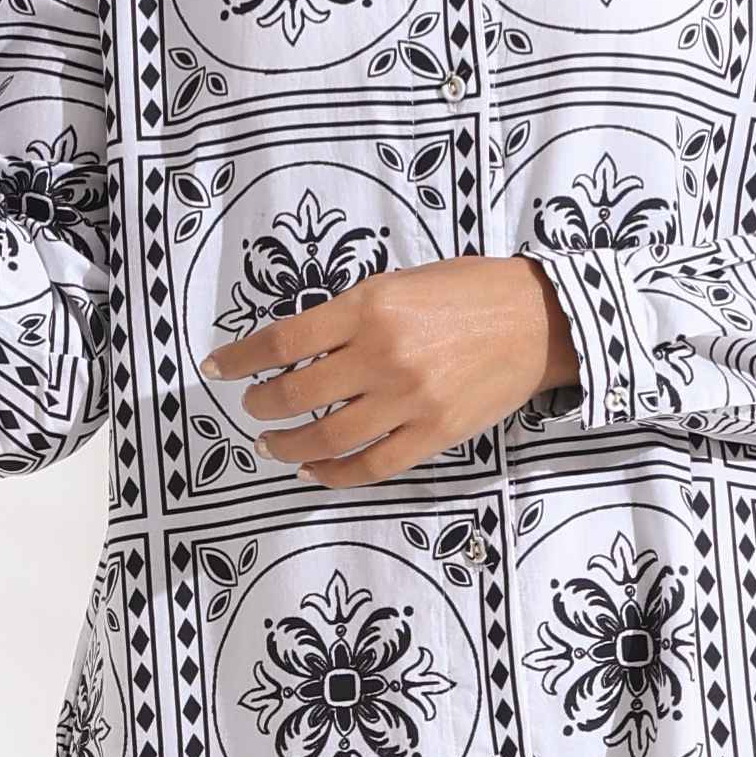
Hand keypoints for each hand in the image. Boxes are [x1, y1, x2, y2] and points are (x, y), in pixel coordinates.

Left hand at [203, 255, 579, 479]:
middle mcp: (384, 356)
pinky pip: (371, 467)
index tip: (217, 368)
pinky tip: (311, 468)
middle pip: (295, 394)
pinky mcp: (434, 435)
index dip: (240, 359)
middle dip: (260, 405)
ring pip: (326, 438)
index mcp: (370, 308)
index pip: (282, 341)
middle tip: (251, 406)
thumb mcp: (398, 282)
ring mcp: (410, 401)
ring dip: (286, 444)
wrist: (538, 320)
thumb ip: (349, 316)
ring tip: (271, 441)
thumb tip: (293, 350)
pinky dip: (332, 473)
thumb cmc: (467, 292)